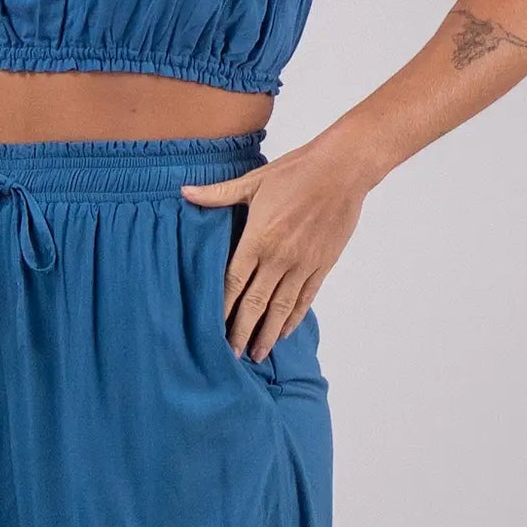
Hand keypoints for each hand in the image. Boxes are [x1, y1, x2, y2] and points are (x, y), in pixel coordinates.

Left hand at [180, 136, 371, 361]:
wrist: (342, 170)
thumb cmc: (296, 171)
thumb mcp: (253, 180)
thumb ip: (218, 194)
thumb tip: (184, 192)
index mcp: (258, 238)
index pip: (233, 282)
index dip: (221, 308)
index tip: (210, 329)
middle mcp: (279, 257)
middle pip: (255, 303)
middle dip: (241, 331)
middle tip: (230, 356)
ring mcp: (303, 264)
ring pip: (281, 308)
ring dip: (267, 333)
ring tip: (256, 354)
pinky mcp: (322, 265)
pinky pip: (305, 298)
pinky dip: (293, 318)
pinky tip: (284, 332)